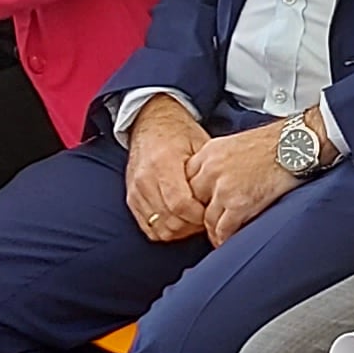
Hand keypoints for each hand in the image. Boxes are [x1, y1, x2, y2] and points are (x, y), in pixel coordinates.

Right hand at [122, 103, 207, 244]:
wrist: (151, 122)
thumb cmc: (179, 132)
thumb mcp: (200, 143)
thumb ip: (207, 171)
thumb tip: (222, 198)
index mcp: (163, 163)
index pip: (180, 204)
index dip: (199, 216)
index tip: (211, 213)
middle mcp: (145, 179)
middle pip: (170, 220)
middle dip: (192, 226)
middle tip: (206, 218)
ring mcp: (136, 190)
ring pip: (159, 228)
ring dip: (180, 230)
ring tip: (193, 219)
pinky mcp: (132, 199)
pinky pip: (148, 227)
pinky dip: (165, 229)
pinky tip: (179, 221)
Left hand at [184, 122, 303, 242]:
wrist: (297, 144)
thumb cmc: (275, 142)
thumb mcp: (236, 143)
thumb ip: (220, 161)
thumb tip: (216, 181)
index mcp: (209, 152)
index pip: (186, 180)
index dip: (192, 197)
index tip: (197, 206)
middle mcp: (211, 169)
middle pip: (192, 201)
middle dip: (199, 215)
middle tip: (205, 223)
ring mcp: (224, 187)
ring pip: (206, 219)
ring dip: (212, 230)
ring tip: (218, 235)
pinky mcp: (239, 203)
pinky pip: (223, 229)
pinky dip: (224, 239)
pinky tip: (228, 240)